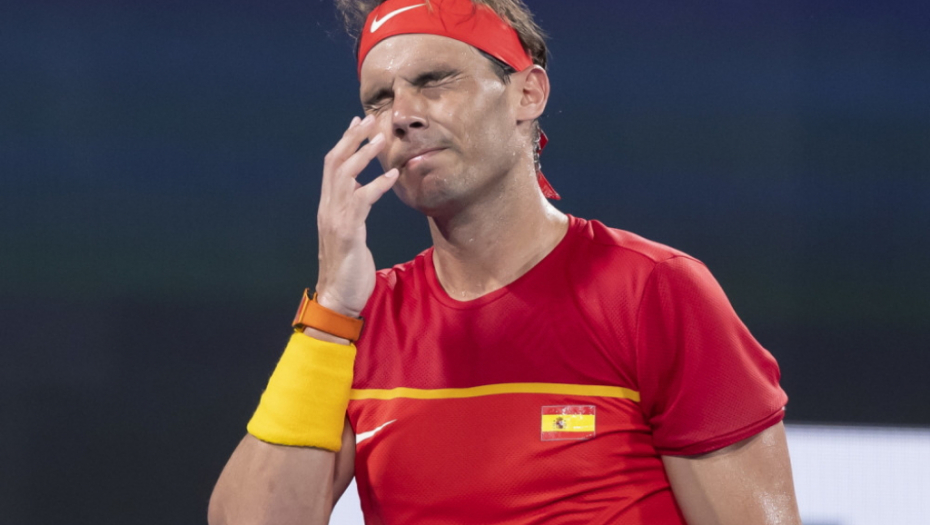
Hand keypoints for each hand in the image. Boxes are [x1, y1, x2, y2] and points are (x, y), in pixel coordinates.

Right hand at [315, 115, 398, 317]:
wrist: (338, 297)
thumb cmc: (348, 268)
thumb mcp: (349, 234)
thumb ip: (351, 212)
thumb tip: (358, 193)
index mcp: (328, 207)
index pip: (331, 166)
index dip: (344, 142)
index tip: (358, 122)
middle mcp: (328, 209)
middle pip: (335, 163)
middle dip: (352, 139)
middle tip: (369, 119)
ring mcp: (335, 220)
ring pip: (345, 177)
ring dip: (364, 155)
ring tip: (382, 139)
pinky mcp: (347, 233)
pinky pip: (361, 202)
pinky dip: (376, 186)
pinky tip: (392, 176)